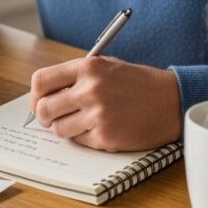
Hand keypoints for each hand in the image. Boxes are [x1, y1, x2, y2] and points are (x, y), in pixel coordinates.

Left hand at [28, 56, 181, 151]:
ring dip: (65, 128)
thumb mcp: (106, 66)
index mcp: (88, 68)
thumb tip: (43, 94)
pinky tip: (100, 128)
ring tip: (81, 121)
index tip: (40, 100)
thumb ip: (75, 76)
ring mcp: (98, 116)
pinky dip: (84, 137)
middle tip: (52, 116)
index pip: (41, 81)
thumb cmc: (137, 83)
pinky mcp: (106, 138)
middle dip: (43, 115)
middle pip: (43, 108)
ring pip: (58, 129)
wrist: (172, 101)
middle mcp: (90, 90)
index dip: (36, 94)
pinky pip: (79, 141)